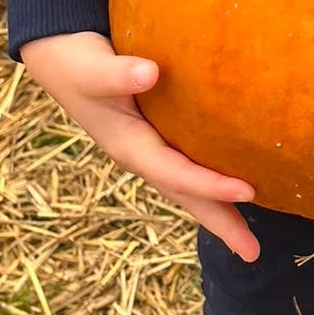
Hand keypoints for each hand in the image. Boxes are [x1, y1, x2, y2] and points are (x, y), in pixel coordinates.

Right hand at [20, 31, 260, 257]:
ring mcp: (148, 150)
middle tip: (252, 253)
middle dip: (219, 223)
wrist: (61, 60)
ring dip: (218, 208)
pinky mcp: (156, 137)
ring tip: (249, 235)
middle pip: (186, 195)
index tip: (248, 191)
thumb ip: (117, 74)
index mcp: (129, 147)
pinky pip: (188, 165)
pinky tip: (234, 184)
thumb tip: (150, 72)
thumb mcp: (91, 69)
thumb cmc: (77, 65)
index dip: (211, 185)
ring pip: (189, 186)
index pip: (177, 173)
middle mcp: (141, 156)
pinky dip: (211, 181)